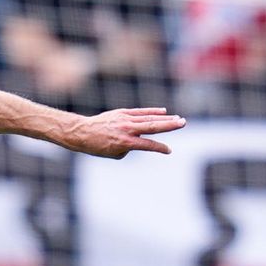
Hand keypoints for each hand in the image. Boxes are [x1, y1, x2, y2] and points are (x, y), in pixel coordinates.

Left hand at [66, 108, 185, 158]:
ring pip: (149, 118)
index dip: (159, 148)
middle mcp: (127, 130)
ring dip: (165, 118)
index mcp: (125, 142)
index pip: (148, 145)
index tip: (169, 150)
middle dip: (169, 125)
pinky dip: (152, 111)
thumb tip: (139, 139)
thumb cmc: (97, 147)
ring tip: (178, 118)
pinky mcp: (122, 113)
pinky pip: (140, 112)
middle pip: (153, 126)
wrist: (82, 133)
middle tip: (183, 123)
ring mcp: (125, 119)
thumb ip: (130, 147)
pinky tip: (163, 111)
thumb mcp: (114, 154)